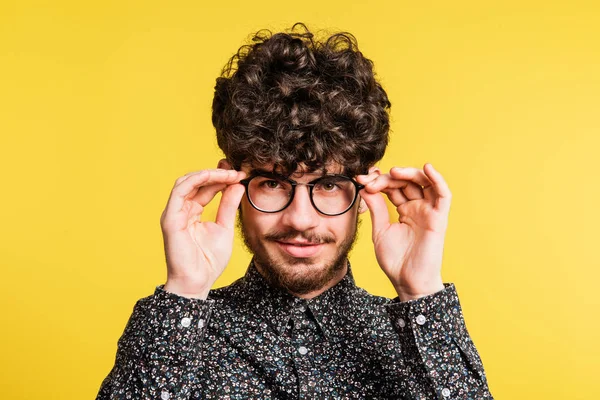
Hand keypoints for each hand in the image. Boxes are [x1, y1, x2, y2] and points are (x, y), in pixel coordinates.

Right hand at [160, 167, 245, 298]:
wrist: (197, 282)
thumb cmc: (208, 261)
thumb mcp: (225, 228)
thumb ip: (229, 206)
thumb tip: (238, 185)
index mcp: (192, 212)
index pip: (205, 188)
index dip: (222, 179)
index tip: (241, 175)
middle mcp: (181, 210)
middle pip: (196, 182)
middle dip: (217, 174)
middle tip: (237, 172)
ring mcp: (174, 214)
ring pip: (187, 182)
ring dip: (208, 174)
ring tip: (228, 174)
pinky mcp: (170, 219)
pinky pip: (179, 192)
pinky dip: (195, 180)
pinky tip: (212, 177)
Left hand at [356, 163, 450, 300]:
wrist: (407, 281)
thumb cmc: (396, 260)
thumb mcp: (380, 230)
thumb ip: (376, 208)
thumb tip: (366, 187)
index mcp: (404, 210)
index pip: (393, 187)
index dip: (378, 181)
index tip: (361, 180)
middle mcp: (418, 208)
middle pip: (406, 182)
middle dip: (387, 178)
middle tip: (370, 181)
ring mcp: (428, 212)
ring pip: (424, 183)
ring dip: (410, 173)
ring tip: (394, 171)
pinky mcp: (439, 218)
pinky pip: (443, 195)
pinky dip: (438, 180)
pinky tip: (428, 168)